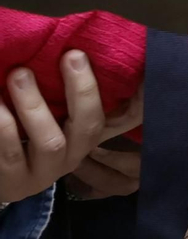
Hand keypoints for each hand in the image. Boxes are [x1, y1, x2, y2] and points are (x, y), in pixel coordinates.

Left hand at [1, 55, 141, 203]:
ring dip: (35, 105)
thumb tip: (75, 54)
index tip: (92, 56)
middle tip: (70, 57)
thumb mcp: (50, 121)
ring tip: (18, 74)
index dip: (123, 93)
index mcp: (84, 139)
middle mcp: (71, 158)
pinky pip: (11, 152)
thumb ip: (64, 99)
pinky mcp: (15, 184)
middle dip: (81, 90)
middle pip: (88, 127)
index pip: (117, 116)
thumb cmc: (22, 139)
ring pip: (50, 142)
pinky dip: (4, 125)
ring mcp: (45, 174)